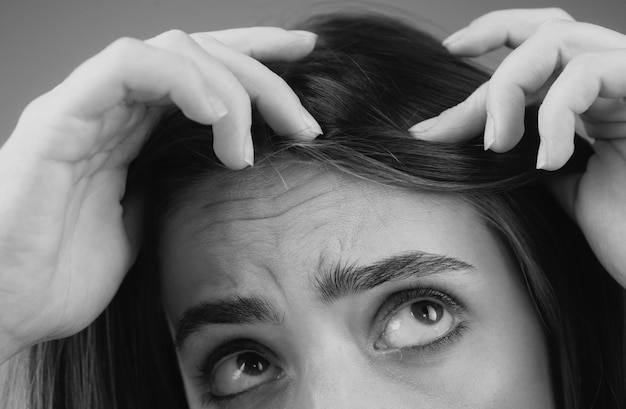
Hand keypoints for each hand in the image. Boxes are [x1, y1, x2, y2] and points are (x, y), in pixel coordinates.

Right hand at [0, 27, 320, 361]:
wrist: (7, 309)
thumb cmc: (67, 273)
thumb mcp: (145, 225)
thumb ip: (173, 185)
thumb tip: (219, 168)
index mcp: (133, 127)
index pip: (201, 72)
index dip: (255, 57)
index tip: (305, 58)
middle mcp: (112, 107)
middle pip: (198, 51)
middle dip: (261, 72)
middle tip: (304, 119)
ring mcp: (85, 107)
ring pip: (171, 49)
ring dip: (230, 86)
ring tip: (254, 141)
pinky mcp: (59, 118)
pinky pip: (126, 68)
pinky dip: (181, 80)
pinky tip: (216, 115)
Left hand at [408, 8, 625, 285]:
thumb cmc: (622, 228)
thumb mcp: (559, 182)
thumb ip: (526, 147)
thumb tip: (473, 134)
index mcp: (596, 96)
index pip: (542, 46)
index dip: (493, 38)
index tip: (449, 50)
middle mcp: (616, 79)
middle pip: (549, 28)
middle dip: (491, 41)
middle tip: (450, 76)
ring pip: (558, 40)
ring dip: (508, 90)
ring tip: (496, 146)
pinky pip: (587, 74)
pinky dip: (553, 115)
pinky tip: (547, 162)